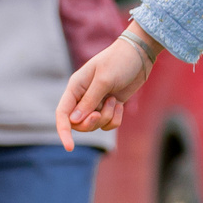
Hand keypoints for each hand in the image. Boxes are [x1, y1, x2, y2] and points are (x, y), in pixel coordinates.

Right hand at [55, 29, 158, 147]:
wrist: (139, 55)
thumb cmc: (119, 61)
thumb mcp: (103, 80)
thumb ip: (89, 101)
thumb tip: (74, 121)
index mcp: (75, 87)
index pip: (62, 114)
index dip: (63, 131)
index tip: (69, 147)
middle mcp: (83, 96)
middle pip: (78, 124)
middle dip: (90, 123)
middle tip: (99, 114)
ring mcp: (97, 102)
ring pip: (95, 125)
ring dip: (106, 118)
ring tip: (114, 101)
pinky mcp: (110, 106)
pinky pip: (108, 123)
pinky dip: (115, 118)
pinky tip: (121, 105)